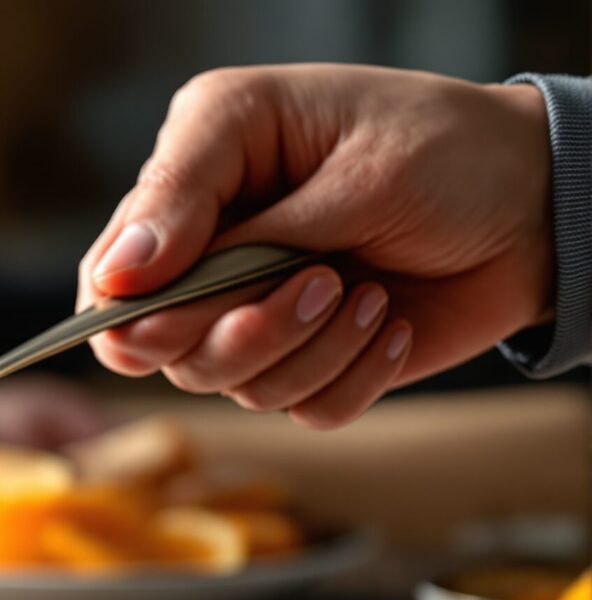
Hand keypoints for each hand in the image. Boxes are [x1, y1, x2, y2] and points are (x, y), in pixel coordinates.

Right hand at [77, 64, 552, 428]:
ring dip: (309, 349)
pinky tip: (387, 321)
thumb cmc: (435, 142)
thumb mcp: (301, 137)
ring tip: (366, 292)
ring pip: (231, 384)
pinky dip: (352, 376)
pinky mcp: (313, 364)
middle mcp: (213, 255)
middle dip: (241, 330)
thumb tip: (114, 277)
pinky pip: (300, 409)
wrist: (541, 200)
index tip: (193, 298)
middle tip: (319, 280)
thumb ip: (200, 204)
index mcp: (193, 183)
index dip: (135, 311)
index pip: (110, 280)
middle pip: (159, 349)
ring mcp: (260, 314)